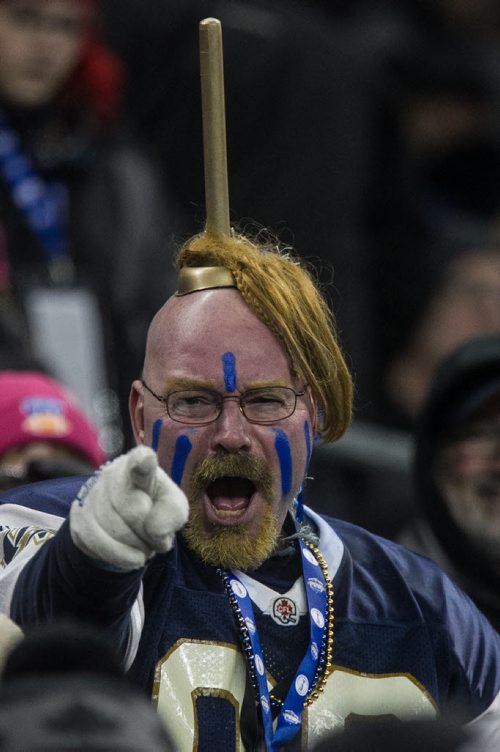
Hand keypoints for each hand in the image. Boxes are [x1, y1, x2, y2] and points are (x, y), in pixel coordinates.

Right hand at [69, 446, 188, 569]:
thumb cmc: (155, 508)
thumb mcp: (174, 507)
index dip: (142, 462)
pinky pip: (96, 542)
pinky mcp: (79, 517)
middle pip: (132, 509)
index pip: (140, 461)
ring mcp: (92, 494)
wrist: (127, 522)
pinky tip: (130, 557)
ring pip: (113, 528)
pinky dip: (118, 555)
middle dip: (147, 530)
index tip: (144, 460)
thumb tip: (154, 530)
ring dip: (134, 546)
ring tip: (143, 546)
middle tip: (154, 535)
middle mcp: (112, 474)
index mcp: (141, 465)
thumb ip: (173, 514)